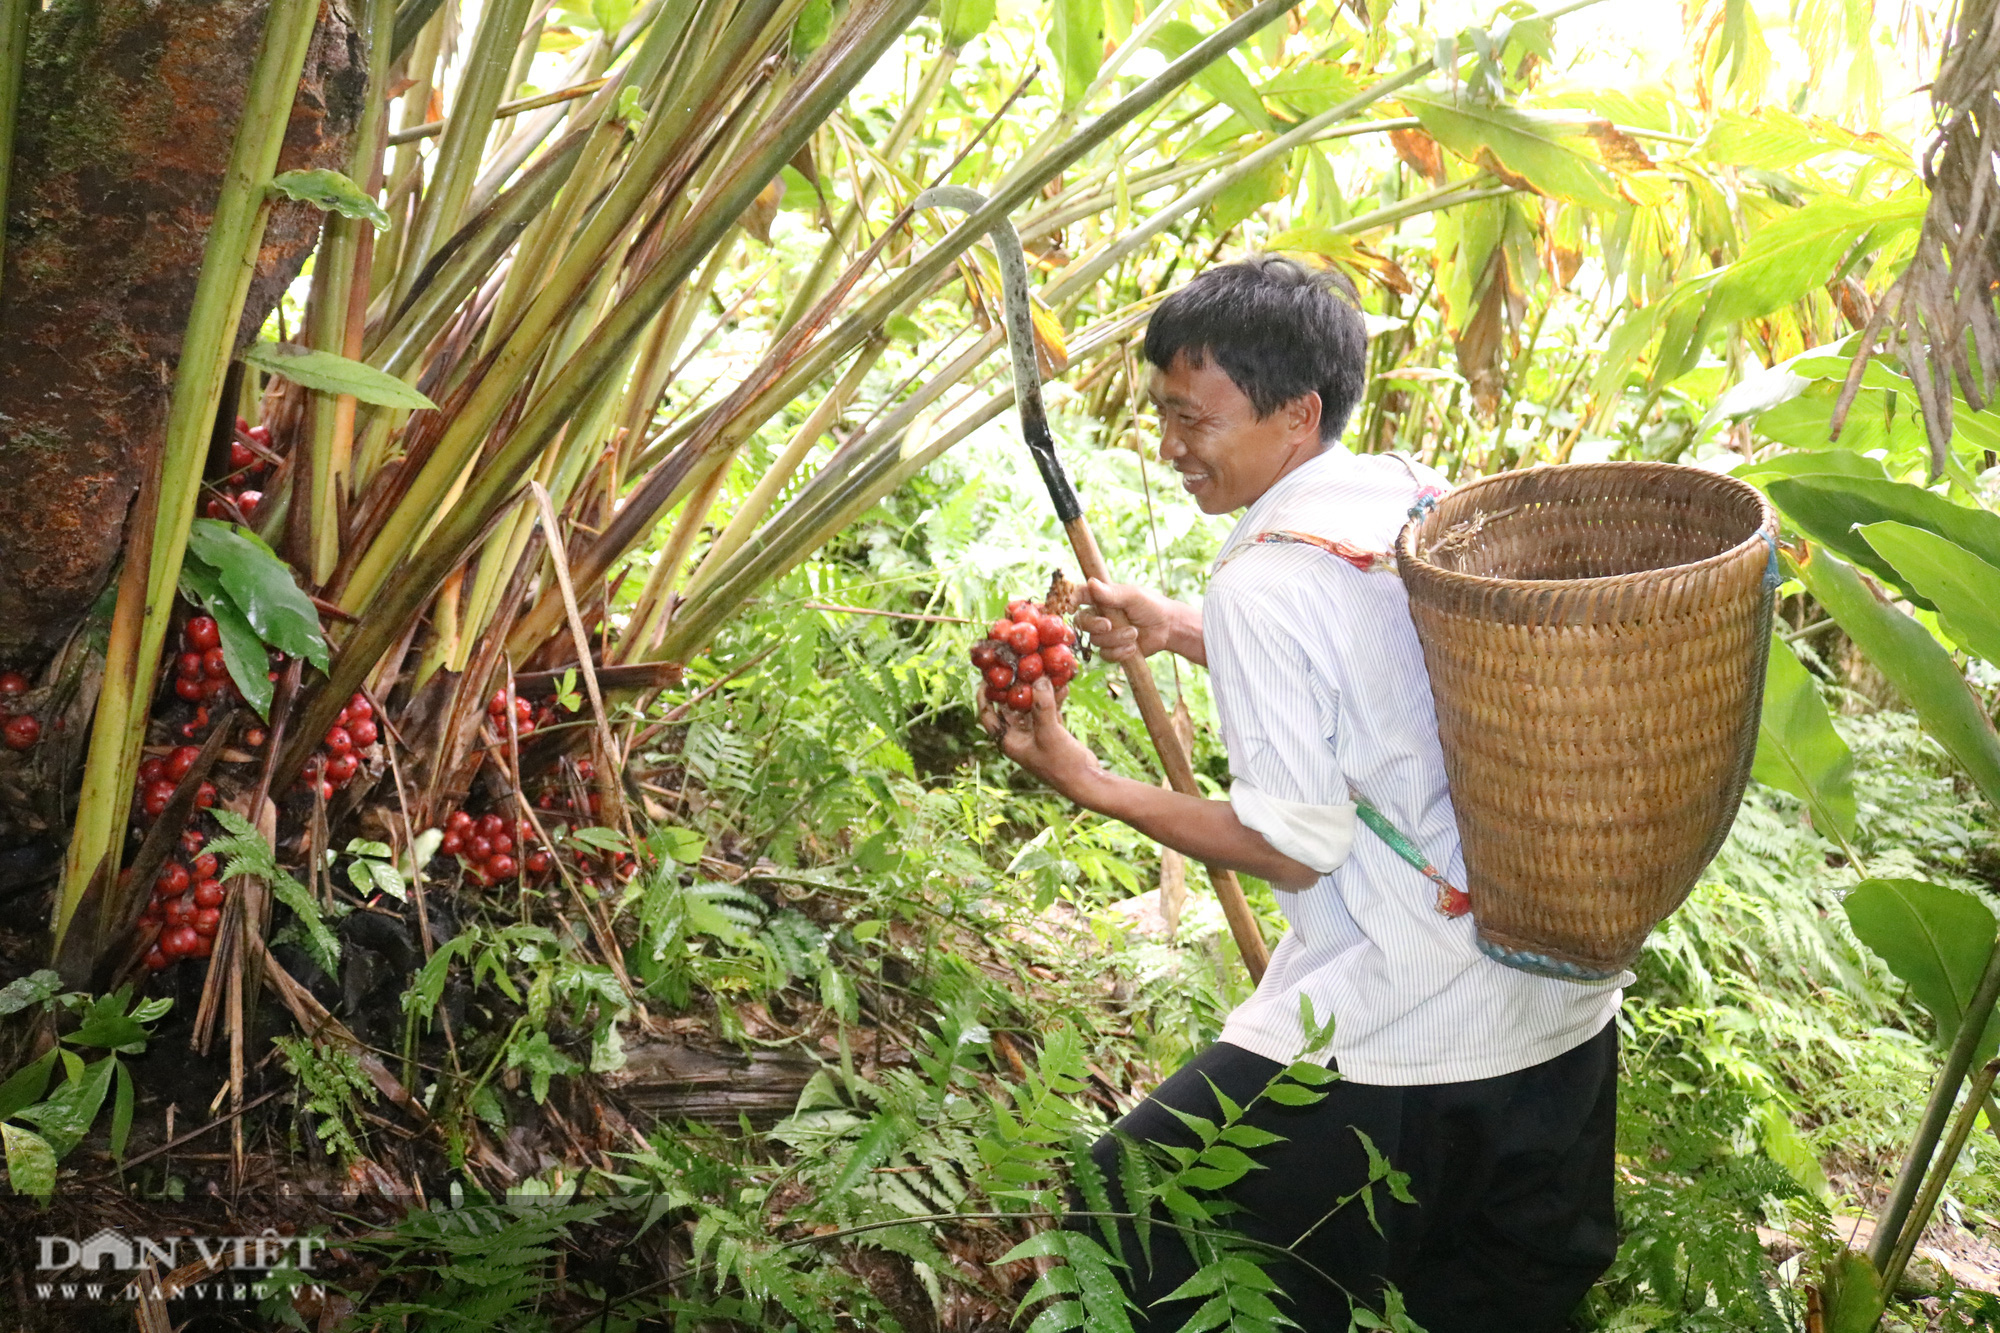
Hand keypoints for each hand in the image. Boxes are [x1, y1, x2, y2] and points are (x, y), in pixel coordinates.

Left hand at [980, 677, 1095, 798]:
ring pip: (1031, 704)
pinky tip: (1064, 685)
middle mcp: (1018, 735)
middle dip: (1016, 685)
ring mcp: (1035, 733)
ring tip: (1046, 671)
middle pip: (1010, 705)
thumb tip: (1039, 679)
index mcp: (1008, 739)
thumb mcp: (1049, 733)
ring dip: (1039, 689)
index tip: (986, 675)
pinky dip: (1054, 698)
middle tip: (1020, 665)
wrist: (1085, 780)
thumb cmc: (1061, 763)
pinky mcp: (1051, 731)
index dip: (984, 694)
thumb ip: (1043, 706)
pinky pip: (1048, 709)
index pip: (987, 713)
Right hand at [1076, 578, 1198, 665]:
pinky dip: (1119, 652)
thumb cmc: (1151, 606)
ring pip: (1096, 640)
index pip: (1079, 596)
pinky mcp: (1112, 649)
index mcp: (1101, 598)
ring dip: (1116, 638)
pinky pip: (1105, 654)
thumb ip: (1111, 593)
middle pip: (1081, 622)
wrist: (1168, 628)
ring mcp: (1104, 634)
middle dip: (1094, 625)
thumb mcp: (1133, 596)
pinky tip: (1133, 647)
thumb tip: (1091, 582)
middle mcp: (1099, 615)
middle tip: (1109, 625)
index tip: (1070, 606)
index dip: (1071, 600)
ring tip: (1134, 633)